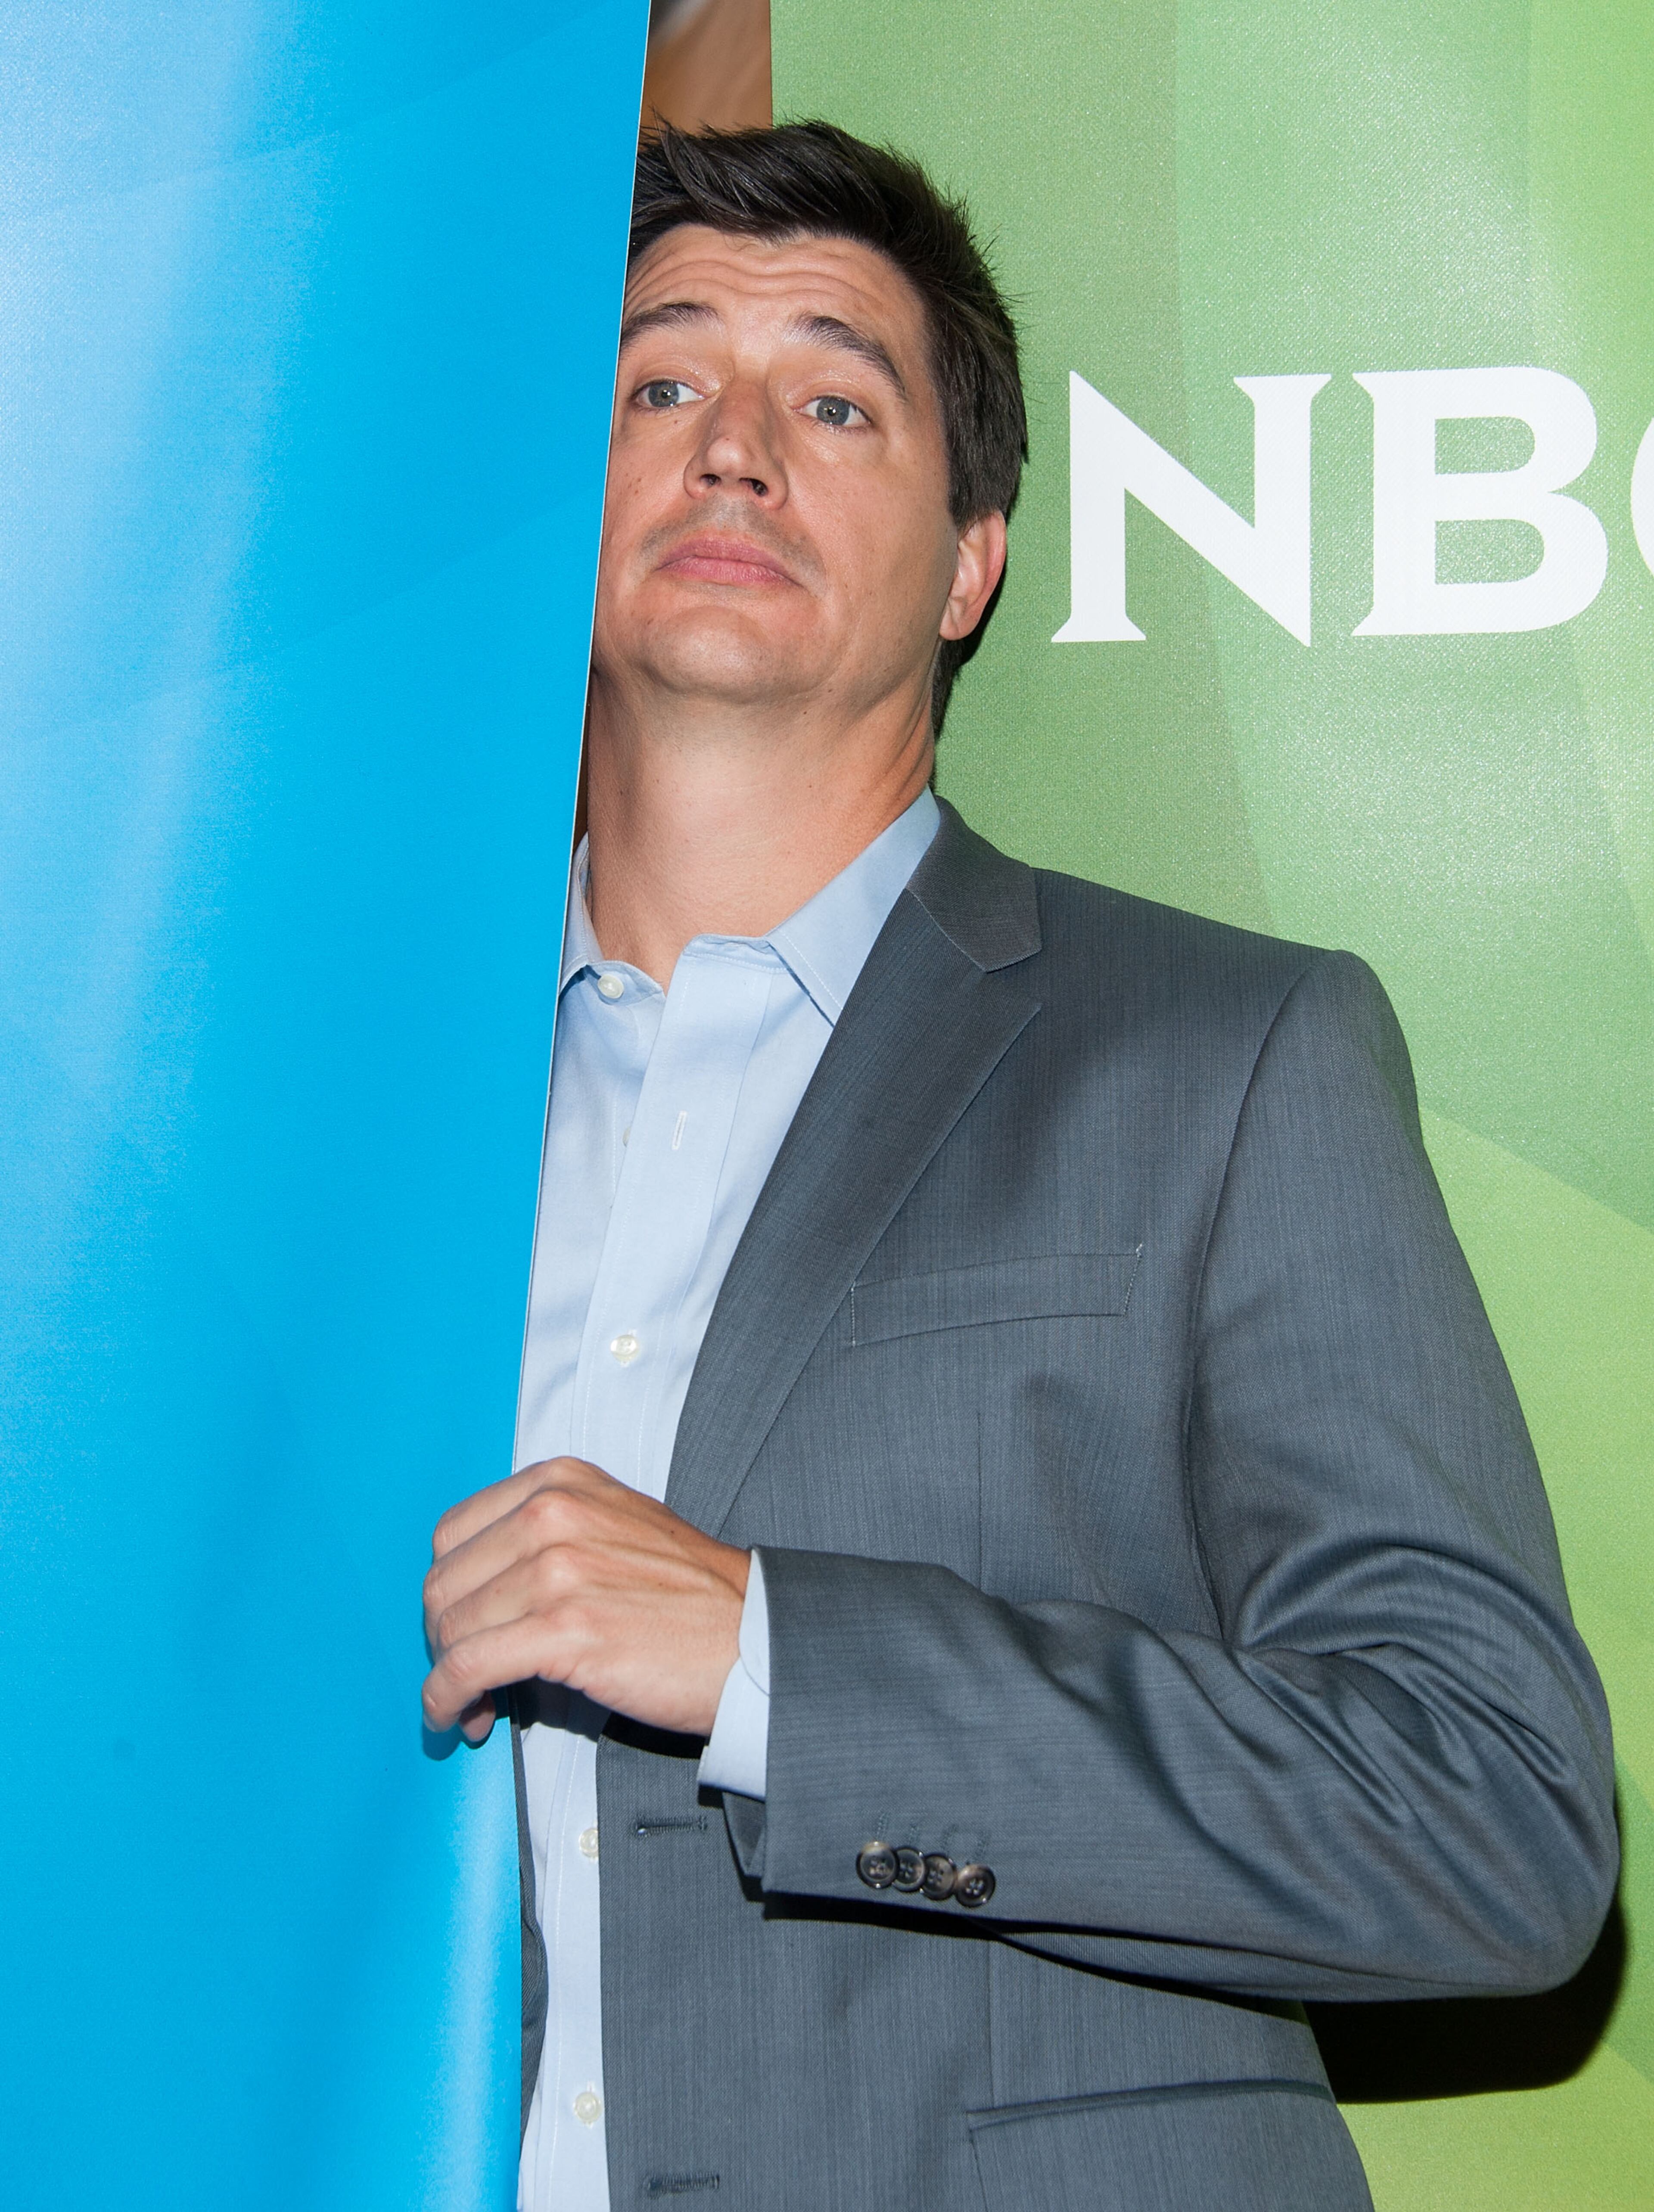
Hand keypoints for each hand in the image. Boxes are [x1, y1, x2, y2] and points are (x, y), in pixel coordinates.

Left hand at [421, 1457, 749, 1744]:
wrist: (751, 1637)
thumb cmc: (688, 1595)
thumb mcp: (613, 1525)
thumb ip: (547, 1534)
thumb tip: (478, 1590)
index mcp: (560, 1483)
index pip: (454, 1533)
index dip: (449, 1589)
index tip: (461, 1626)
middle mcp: (552, 1514)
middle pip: (443, 1584)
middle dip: (443, 1639)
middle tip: (465, 1676)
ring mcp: (557, 1570)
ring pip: (451, 1630)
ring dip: (447, 1679)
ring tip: (471, 1706)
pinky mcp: (564, 1631)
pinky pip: (467, 1668)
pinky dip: (446, 1700)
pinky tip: (459, 1717)